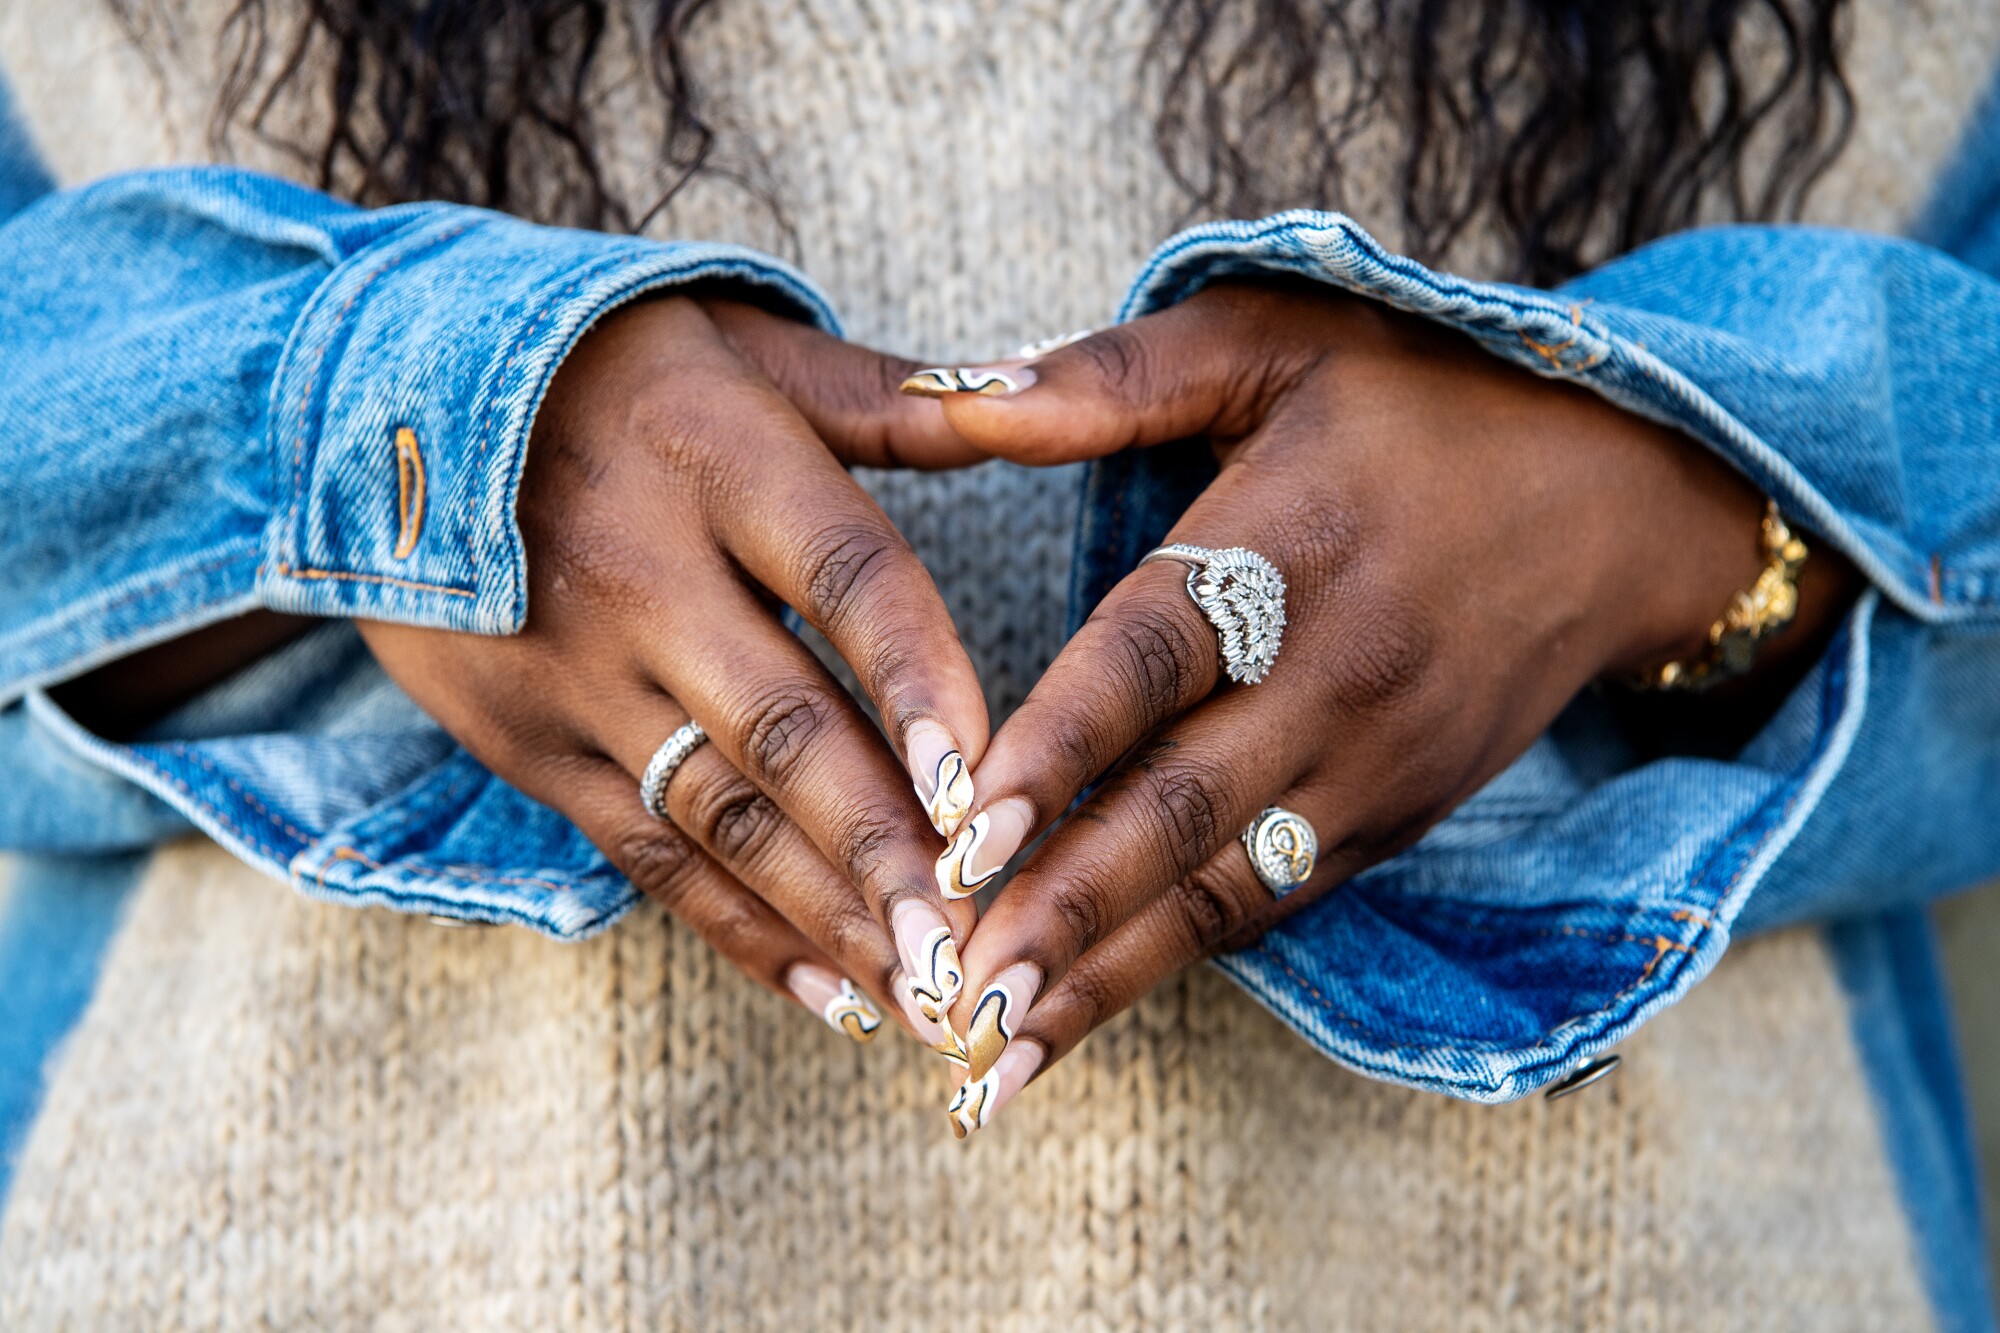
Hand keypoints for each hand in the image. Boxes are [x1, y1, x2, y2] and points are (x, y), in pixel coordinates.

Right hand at [361, 293, 986, 1049]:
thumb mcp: (748, 344)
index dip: (918, 679)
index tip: (986, 781)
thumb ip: (898, 400)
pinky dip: (743, 932)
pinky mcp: (527, 744)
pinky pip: (647, 857)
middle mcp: (641, 575)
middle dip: (885, 849)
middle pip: (784, 728)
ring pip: (722, 817)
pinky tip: (834, 997)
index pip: (842, 578)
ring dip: (831, 915)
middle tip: (977, 946)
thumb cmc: (611, 364)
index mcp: (717, 460)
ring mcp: (574, 672)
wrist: (375, 394)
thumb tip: (1038, 393)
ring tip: (932, 997)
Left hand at [910, 281, 1857, 1133]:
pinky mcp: (1395, 814)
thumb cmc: (1425, 401)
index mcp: (1286, 546)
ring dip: (1110, 973)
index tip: (964, 834)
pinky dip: (1182, 959)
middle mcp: (1333, 675)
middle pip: (1182, 809)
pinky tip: (1094, 1009)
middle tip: (956, 996)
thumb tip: (951, 397)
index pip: (1153, 660)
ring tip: (1002, 1054)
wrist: (1622, 495)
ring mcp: (1372, 762)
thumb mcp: (1280, 334)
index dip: (1060, 748)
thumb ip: (1117, 376)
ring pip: (1225, 889)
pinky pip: (1277, 900)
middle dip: (1065, 911)